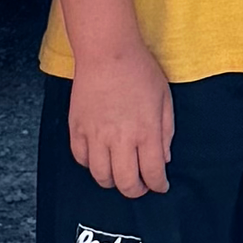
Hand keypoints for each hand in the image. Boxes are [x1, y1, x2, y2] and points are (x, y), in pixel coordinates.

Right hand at [69, 40, 173, 196]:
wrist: (107, 52)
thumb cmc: (139, 70)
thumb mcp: (164, 99)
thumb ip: (166, 131)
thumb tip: (163, 158)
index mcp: (146, 132)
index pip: (153, 173)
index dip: (158, 185)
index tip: (160, 186)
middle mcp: (120, 138)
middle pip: (126, 183)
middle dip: (136, 191)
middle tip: (141, 186)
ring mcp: (95, 135)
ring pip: (101, 176)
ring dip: (113, 181)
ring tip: (120, 173)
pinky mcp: (77, 128)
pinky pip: (81, 158)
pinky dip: (91, 164)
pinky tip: (100, 158)